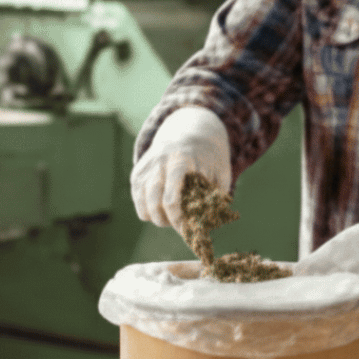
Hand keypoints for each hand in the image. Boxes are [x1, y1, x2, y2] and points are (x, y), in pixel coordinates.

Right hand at [130, 106, 231, 228]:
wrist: (191, 129)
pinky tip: (162, 209)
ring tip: (170, 217)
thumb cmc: (210, 157)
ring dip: (154, 216)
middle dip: (165, 221)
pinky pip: (137, 197)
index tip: (187, 229)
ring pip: (141, 202)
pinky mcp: (138, 170)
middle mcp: (159, 163)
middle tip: (179, 226)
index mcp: (181, 161)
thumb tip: (209, 223)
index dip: (178, 219)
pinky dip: (146, 208)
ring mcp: (146, 166)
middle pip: (154, 203)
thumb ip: (215, 196)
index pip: (171, 199)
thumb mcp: (220, 172)